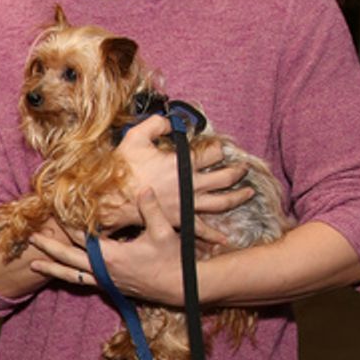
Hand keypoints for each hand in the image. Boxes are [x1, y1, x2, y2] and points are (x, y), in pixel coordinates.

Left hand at [30, 188, 185, 305]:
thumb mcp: (163, 232)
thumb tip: (144, 188)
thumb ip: (151, 210)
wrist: (181, 286)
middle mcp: (104, 271)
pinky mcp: (111, 287)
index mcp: (112, 256)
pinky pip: (84, 282)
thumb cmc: (173, 259)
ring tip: (34, 265)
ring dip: (53, 269)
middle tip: (31, 238)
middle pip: (69, 259)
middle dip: (49, 248)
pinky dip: (69, 277)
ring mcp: (106, 281)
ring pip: (72, 276)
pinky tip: (61, 274)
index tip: (54, 212)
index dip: (68, 225)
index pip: (83, 238)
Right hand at [109, 116, 253, 228]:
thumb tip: (169, 120)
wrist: (111, 199)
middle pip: (224, 178)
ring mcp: (187, 205)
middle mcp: (190, 185)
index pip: (212, 154)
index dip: (218, 149)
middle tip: (244, 169)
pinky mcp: (180, 220)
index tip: (219, 149)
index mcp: (182, 163)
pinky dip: (214, 235)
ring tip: (249, 194)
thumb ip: (155, 123)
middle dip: (237, 172)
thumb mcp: (136, 137)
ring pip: (221, 202)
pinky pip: (201, 229)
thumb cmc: (123, 169)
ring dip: (238, 198)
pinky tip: (224, 238)